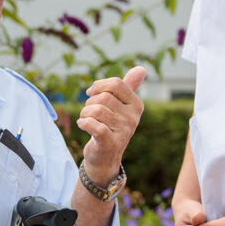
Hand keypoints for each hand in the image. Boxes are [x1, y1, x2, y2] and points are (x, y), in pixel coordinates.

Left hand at [77, 66, 145, 185]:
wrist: (105, 157)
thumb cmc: (110, 126)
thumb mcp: (120, 106)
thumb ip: (128, 87)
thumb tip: (141, 69)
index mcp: (136, 105)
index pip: (116, 83)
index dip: (99, 85)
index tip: (91, 93)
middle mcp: (133, 117)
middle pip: (104, 97)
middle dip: (90, 102)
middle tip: (89, 111)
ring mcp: (124, 131)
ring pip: (96, 110)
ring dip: (85, 113)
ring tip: (86, 119)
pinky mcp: (112, 143)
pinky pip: (94, 125)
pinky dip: (84, 123)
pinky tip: (83, 125)